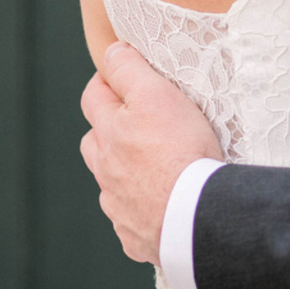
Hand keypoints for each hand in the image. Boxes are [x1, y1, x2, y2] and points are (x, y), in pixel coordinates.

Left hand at [80, 43, 223, 264]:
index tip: (122, 74)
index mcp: (108, 134)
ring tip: (152, 167)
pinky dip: (143, 208)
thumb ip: (129, 70)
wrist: (195, 215)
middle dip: (108, 129)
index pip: (94, 97)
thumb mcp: (157, 95)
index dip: (106, 81)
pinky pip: (132, 218)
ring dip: (124, 172)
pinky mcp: (137, 236)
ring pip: (111, 182)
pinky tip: (164, 205)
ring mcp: (118, 206)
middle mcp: (106, 171)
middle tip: (137, 122)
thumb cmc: (180, 151)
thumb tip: (111, 51)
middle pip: (94, 143)